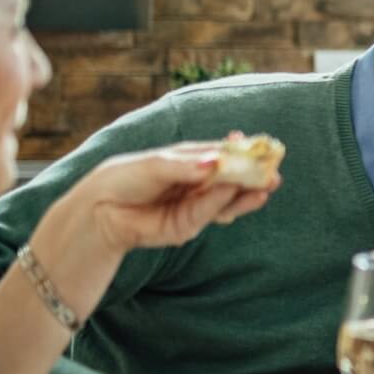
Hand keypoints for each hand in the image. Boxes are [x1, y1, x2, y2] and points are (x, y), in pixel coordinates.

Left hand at [62, 142, 277, 252]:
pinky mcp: (188, 226)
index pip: (221, 154)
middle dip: (253, 176)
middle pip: (231, 178)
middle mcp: (197, 183)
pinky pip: (210, 214)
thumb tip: (215, 163)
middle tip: (273, 172)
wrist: (99, 211)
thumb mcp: (155, 164)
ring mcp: (194, 205)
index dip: (242, 151)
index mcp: (190, 161)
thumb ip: (185, 166)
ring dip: (247, 194)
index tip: (261, 146)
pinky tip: (239, 194)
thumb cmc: (124, 178)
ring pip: (227, 199)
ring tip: (266, 186)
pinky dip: (224, 204)